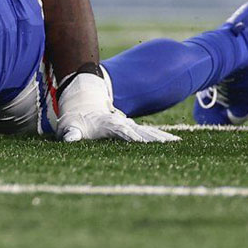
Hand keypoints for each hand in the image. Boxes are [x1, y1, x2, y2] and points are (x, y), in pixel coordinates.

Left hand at [57, 72, 178, 142]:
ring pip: (148, 131)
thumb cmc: (75, 120)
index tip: (141, 142)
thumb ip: (70, 133)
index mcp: (109, 124)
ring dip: (162, 137)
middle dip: (155, 137)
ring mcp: (128, 125)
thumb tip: (69, 139)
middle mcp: (122, 123)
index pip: (122, 131)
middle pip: (141, 130)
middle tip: (173, 143)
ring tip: (179, 143)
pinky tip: (174, 142)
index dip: (131, 136)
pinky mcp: (131, 129)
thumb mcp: (70, 127)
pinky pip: (148, 133)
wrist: (82, 104)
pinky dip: (160, 137)